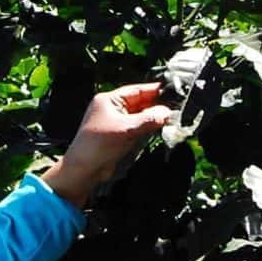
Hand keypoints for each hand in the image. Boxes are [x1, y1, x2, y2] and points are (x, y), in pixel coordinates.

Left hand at [43, 81, 173, 207]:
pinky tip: (162, 127)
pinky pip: (138, 128)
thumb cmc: (98, 145)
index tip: (173, 90)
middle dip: (157, 105)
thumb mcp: (125, 129)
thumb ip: (148, 119)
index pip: (136, 90)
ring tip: (173, 116)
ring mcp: (117, 123)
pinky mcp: (120, 136)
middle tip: (178, 106)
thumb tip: (167, 112)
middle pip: (140, 102)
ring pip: (141, 116)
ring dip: (154, 117)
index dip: (154, 90)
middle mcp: (113, 109)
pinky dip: (149, 127)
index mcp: (109, 100)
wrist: (83, 170)